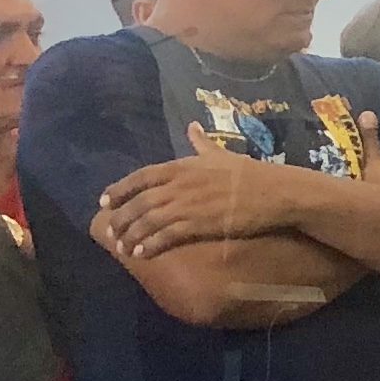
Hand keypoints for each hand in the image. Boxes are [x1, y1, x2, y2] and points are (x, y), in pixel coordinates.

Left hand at [96, 151, 314, 258]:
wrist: (276, 192)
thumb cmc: (250, 173)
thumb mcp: (221, 153)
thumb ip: (201, 143)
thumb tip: (191, 126)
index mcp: (183, 166)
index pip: (142, 176)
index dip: (119, 188)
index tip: (104, 200)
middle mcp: (180, 184)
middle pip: (140, 202)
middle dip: (121, 218)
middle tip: (111, 231)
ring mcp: (189, 204)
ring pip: (149, 220)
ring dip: (132, 235)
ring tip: (123, 247)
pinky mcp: (200, 223)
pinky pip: (167, 235)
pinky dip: (151, 245)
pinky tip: (142, 254)